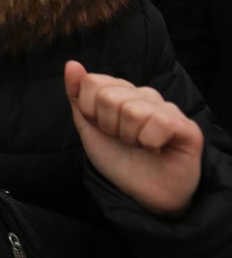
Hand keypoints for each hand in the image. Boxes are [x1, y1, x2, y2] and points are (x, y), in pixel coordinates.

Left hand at [64, 60, 202, 215]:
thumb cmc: (117, 159)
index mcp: (120, 91)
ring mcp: (166, 108)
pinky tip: (156, 148)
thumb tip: (72, 64)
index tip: (103, 128)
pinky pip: (158, 122)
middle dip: (109, 126)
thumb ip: (78, 95)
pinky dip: (149, 142)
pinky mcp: (185, 125)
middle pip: (109, 96)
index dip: (90, 112)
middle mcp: (144, 94)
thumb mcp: (88, 127)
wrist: (141, 194)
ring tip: (140, 145)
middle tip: (123, 140)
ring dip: (129, 137)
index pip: (92, 81)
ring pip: (132, 111)